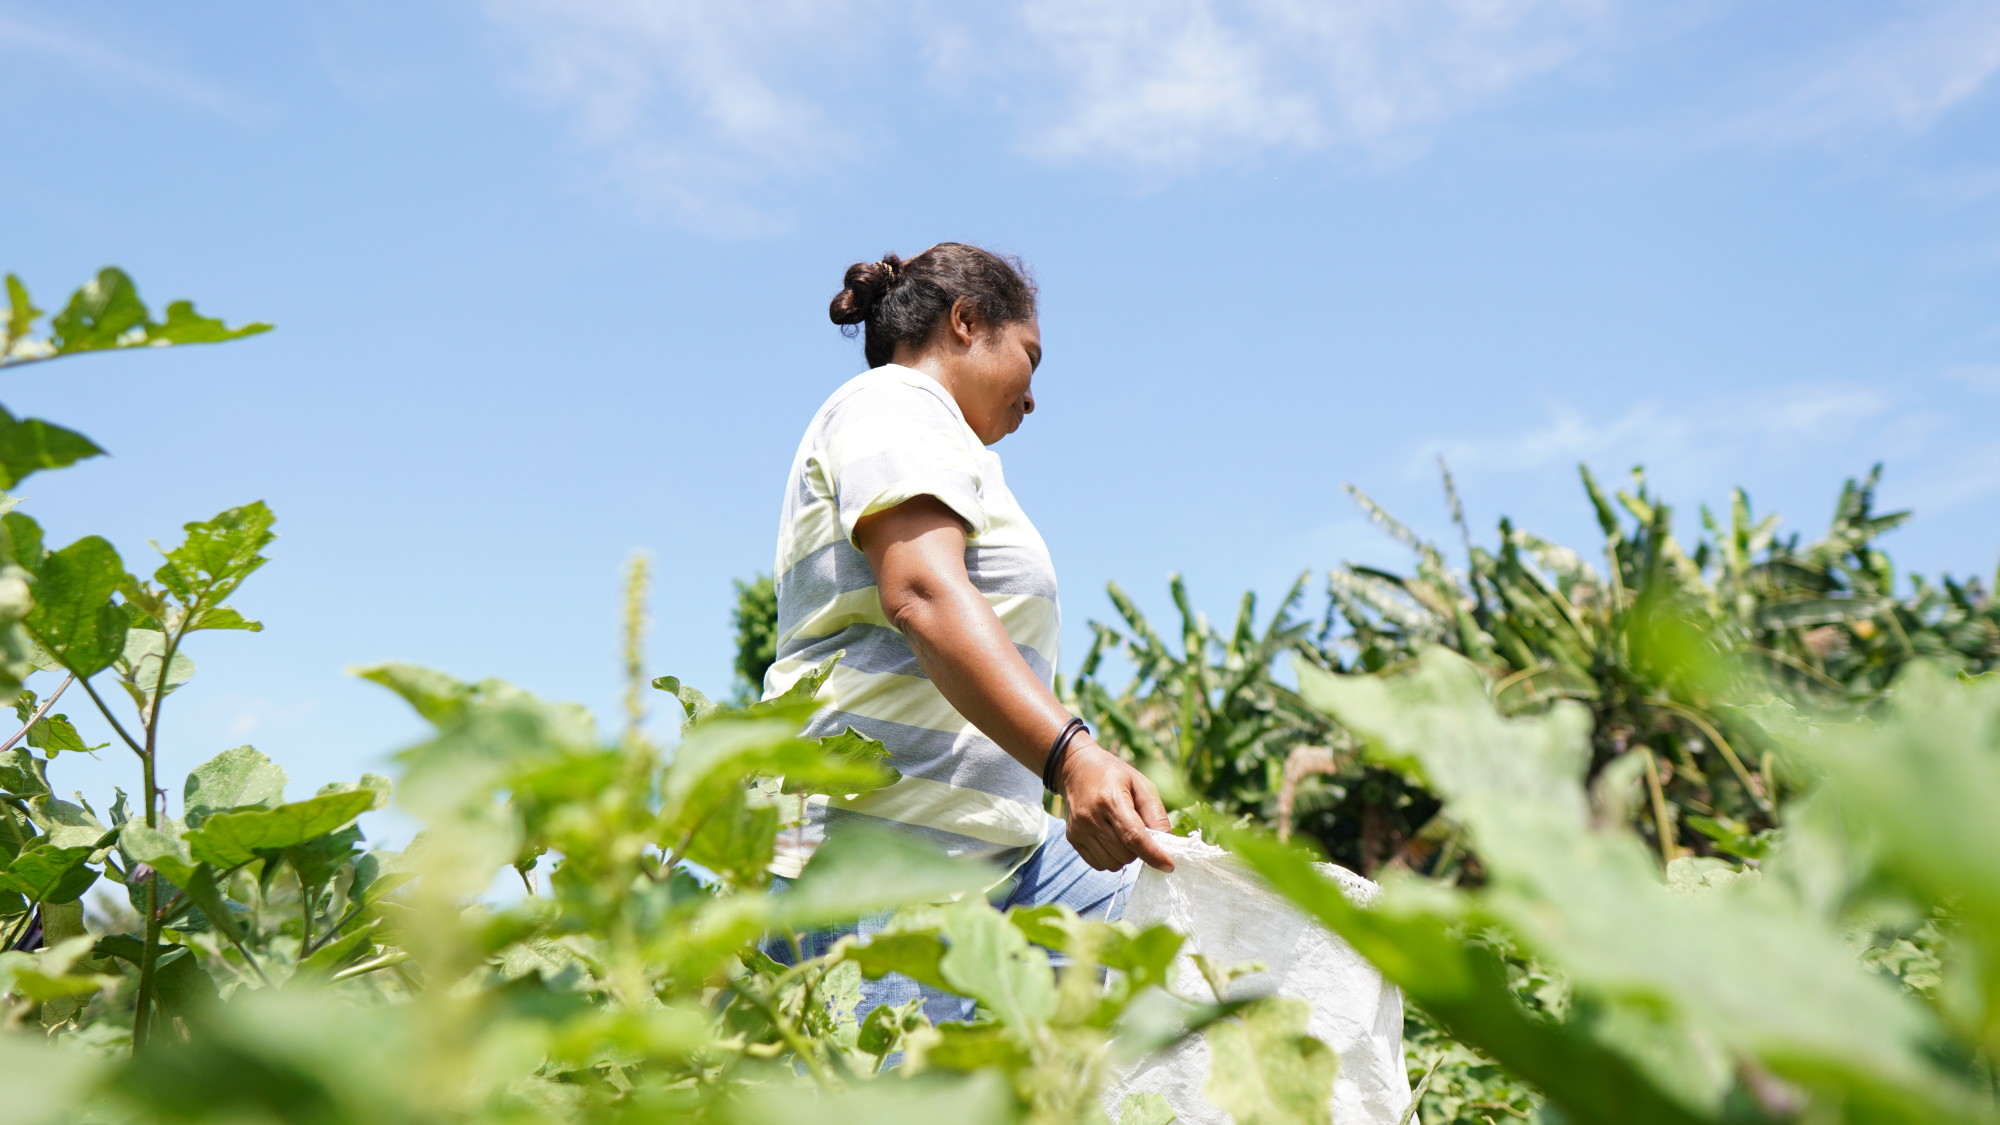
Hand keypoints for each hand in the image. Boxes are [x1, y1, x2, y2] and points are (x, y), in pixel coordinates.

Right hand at [1056, 737, 1174, 872]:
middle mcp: (1091, 816)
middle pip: (1125, 853)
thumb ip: (1156, 814)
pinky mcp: (1072, 838)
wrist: (1076, 768)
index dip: (1153, 854)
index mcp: (1111, 799)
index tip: (1169, 866)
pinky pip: (1099, 864)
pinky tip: (1110, 839)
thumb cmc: (1114, 775)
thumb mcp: (1141, 785)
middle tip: (1139, 833)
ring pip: (1112, 864)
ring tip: (1123, 835)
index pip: (1134, 836)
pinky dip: (1111, 858)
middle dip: (1140, 851)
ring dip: (1125, 856)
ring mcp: (1079, 829)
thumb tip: (1168, 843)